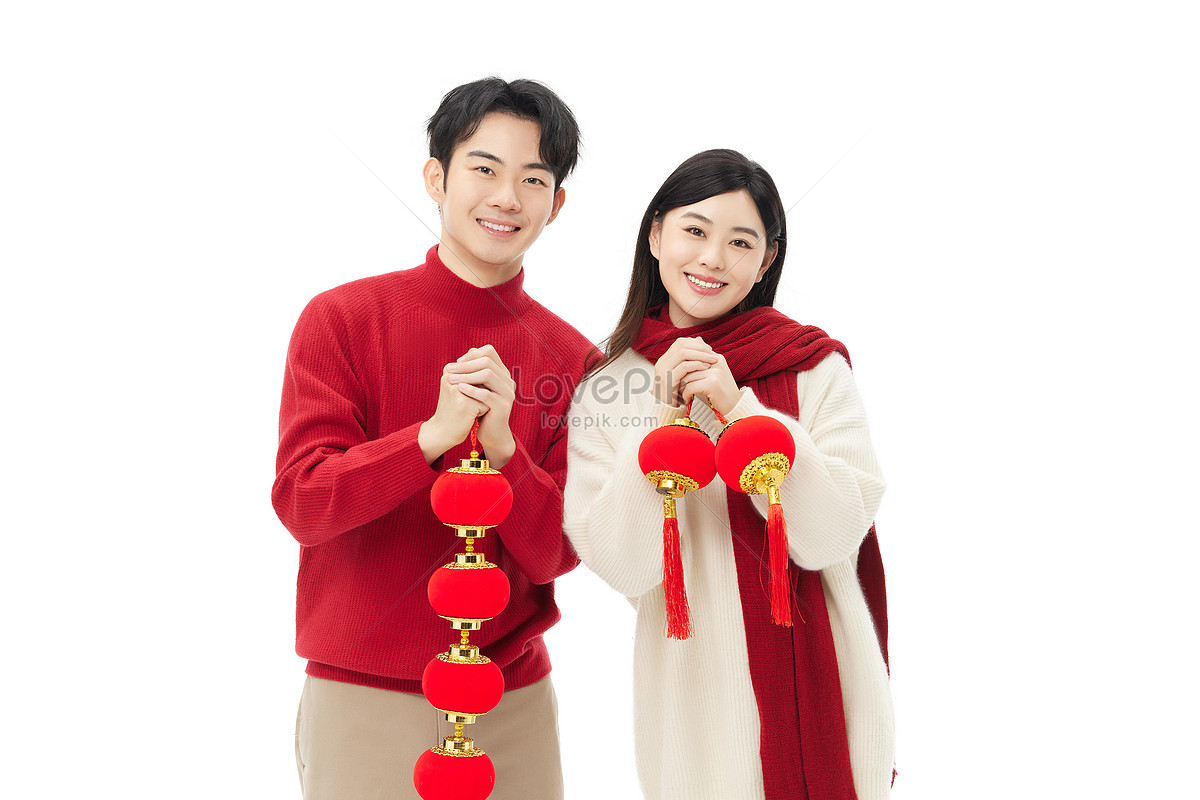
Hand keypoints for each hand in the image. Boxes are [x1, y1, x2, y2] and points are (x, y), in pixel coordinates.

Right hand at [419, 371, 488, 464]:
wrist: (441, 432)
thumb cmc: (452, 409)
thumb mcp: (457, 388)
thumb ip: (471, 376)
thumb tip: (491, 373)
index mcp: (449, 371)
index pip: (478, 371)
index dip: (477, 386)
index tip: (462, 396)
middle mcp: (452, 377)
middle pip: (483, 380)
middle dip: (480, 394)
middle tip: (465, 405)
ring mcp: (458, 390)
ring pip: (486, 391)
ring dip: (482, 402)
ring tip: (468, 409)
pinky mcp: (465, 403)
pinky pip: (487, 403)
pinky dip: (482, 411)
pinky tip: (469, 416)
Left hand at [445, 345, 516, 467]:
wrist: (490, 432)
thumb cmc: (480, 407)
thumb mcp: (478, 386)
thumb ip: (474, 371)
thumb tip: (468, 352)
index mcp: (502, 373)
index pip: (490, 352)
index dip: (472, 354)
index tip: (457, 362)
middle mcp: (507, 381)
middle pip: (487, 362)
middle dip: (466, 364)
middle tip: (449, 369)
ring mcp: (507, 394)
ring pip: (488, 375)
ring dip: (467, 375)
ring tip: (451, 379)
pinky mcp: (503, 407)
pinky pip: (486, 394)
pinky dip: (471, 390)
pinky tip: (460, 389)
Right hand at [652, 337, 718, 406]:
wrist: (669, 413)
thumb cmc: (678, 394)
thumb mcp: (685, 374)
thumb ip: (691, 358)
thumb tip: (700, 339)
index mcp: (665, 360)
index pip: (680, 343)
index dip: (695, 343)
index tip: (709, 349)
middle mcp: (661, 363)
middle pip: (681, 345)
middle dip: (700, 348)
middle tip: (713, 353)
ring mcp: (663, 371)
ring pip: (682, 353)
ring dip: (700, 355)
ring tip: (713, 359)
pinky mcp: (667, 380)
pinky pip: (683, 366)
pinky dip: (696, 364)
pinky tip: (706, 367)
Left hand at [678, 346, 739, 416]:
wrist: (734, 407)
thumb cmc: (719, 392)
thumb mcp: (711, 374)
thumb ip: (702, 362)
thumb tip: (693, 344)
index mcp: (716, 357)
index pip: (692, 356)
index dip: (683, 368)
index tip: (678, 377)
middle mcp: (716, 362)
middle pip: (688, 366)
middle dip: (680, 377)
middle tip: (676, 387)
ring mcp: (715, 372)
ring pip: (687, 376)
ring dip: (681, 387)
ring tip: (681, 394)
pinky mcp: (713, 383)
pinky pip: (690, 386)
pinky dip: (685, 394)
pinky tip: (687, 399)